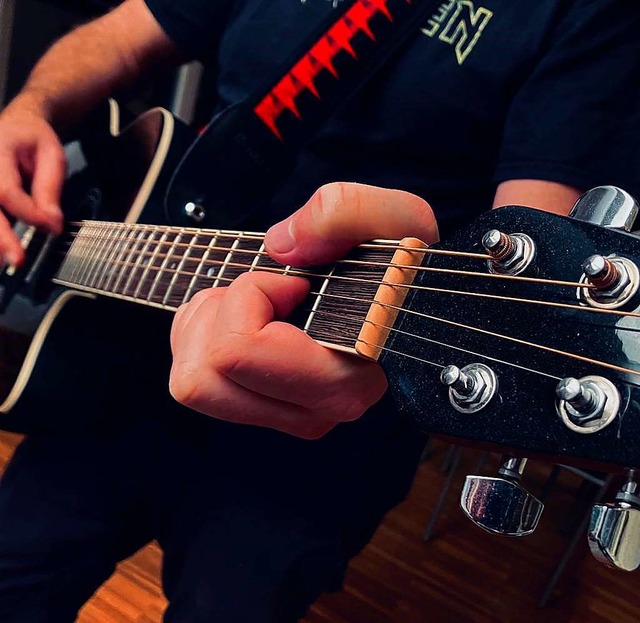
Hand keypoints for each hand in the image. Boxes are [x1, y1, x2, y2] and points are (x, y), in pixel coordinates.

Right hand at [0, 98, 65, 265]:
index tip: (51, 227)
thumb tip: (52, 225)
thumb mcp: (51, 156)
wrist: (14, 125)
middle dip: (0, 237)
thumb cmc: (33, 140)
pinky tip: (2, 251)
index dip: (28, 214)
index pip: (6, 191)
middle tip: (17, 260)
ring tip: (6, 261)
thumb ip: (49, 189)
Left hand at [169, 182, 438, 438]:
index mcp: (342, 381)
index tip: (297, 283)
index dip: (252, 298)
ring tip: (253, 304)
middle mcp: (312, 412)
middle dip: (218, 316)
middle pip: (201, 378)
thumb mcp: (392, 219)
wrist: (400, 298)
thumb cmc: (397, 266)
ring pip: (191, 383)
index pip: (238, 353)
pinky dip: (204, 338)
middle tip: (262, 290)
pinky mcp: (264, 409)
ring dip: (207, 327)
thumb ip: (343, 214)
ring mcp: (285, 416)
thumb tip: (280, 248)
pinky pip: (195, 381)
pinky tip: (243, 320)